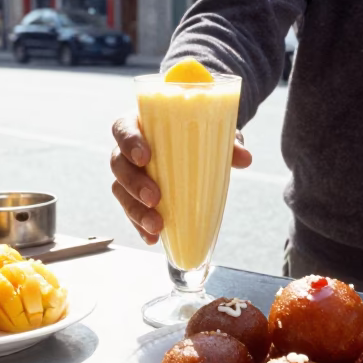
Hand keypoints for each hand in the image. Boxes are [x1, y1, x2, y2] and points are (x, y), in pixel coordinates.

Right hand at [110, 114, 252, 244]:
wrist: (200, 145)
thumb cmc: (201, 133)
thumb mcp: (215, 132)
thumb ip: (229, 142)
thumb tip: (245, 158)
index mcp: (141, 124)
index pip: (122, 128)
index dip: (129, 142)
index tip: (145, 157)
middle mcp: (128, 149)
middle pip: (118, 164)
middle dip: (133, 183)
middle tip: (155, 198)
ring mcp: (130, 174)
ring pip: (120, 191)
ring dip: (135, 211)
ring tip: (156, 225)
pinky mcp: (134, 196)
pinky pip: (130, 211)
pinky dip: (140, 225)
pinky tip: (153, 238)